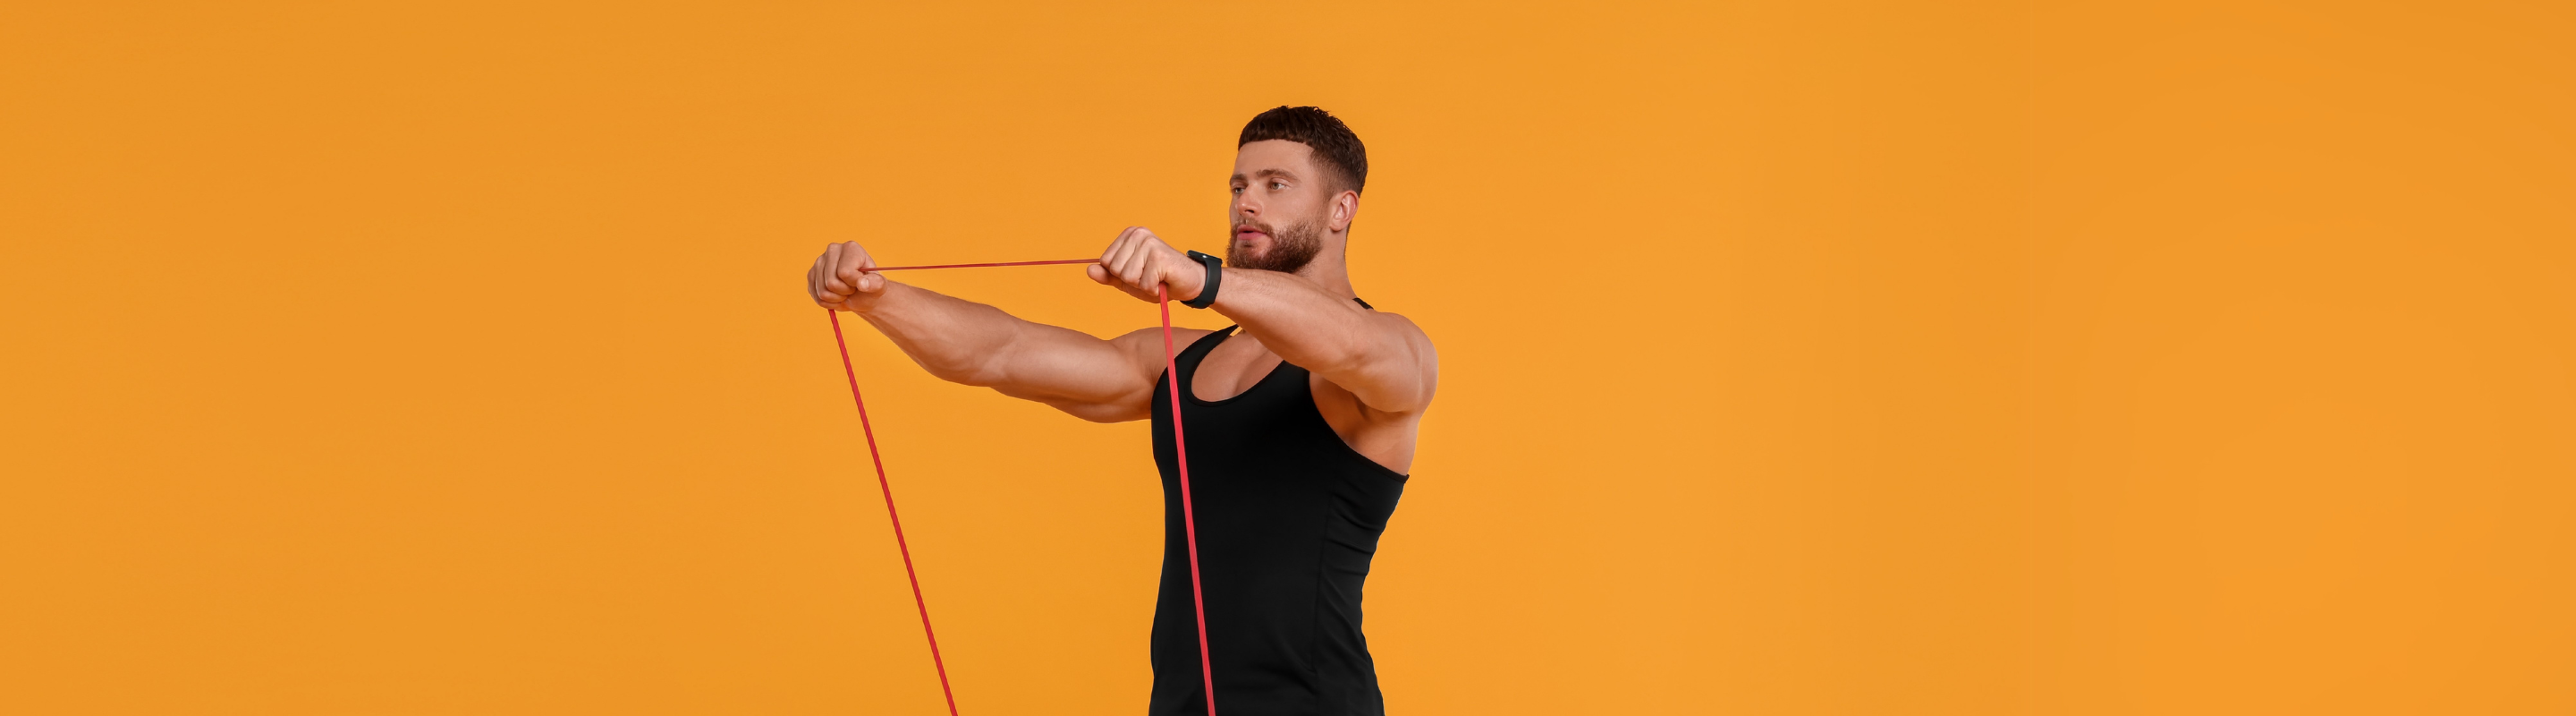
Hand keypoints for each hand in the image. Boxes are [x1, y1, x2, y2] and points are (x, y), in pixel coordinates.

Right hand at [807, 241, 890, 311]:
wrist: (861, 293)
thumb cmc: (870, 286)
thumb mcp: (879, 286)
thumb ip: (875, 284)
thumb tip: (862, 284)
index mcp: (850, 248)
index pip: (845, 272)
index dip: (854, 284)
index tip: (860, 282)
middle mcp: (832, 250)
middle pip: (831, 283)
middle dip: (844, 292)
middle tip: (852, 289)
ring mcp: (819, 262)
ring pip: (822, 291)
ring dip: (836, 299)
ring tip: (845, 292)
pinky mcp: (811, 274)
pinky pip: (816, 296)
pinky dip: (828, 302)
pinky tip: (836, 295)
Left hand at [1087, 227, 1206, 303]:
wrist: (1190, 283)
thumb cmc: (1159, 281)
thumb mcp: (1129, 281)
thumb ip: (1109, 275)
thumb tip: (1088, 270)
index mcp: (1129, 235)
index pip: (1105, 262)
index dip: (1120, 274)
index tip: (1139, 272)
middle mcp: (1138, 234)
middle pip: (1115, 269)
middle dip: (1132, 281)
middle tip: (1149, 276)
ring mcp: (1149, 243)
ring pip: (1128, 277)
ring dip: (1143, 285)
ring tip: (1157, 278)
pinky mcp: (1159, 256)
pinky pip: (1144, 283)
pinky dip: (1154, 290)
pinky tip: (1164, 281)